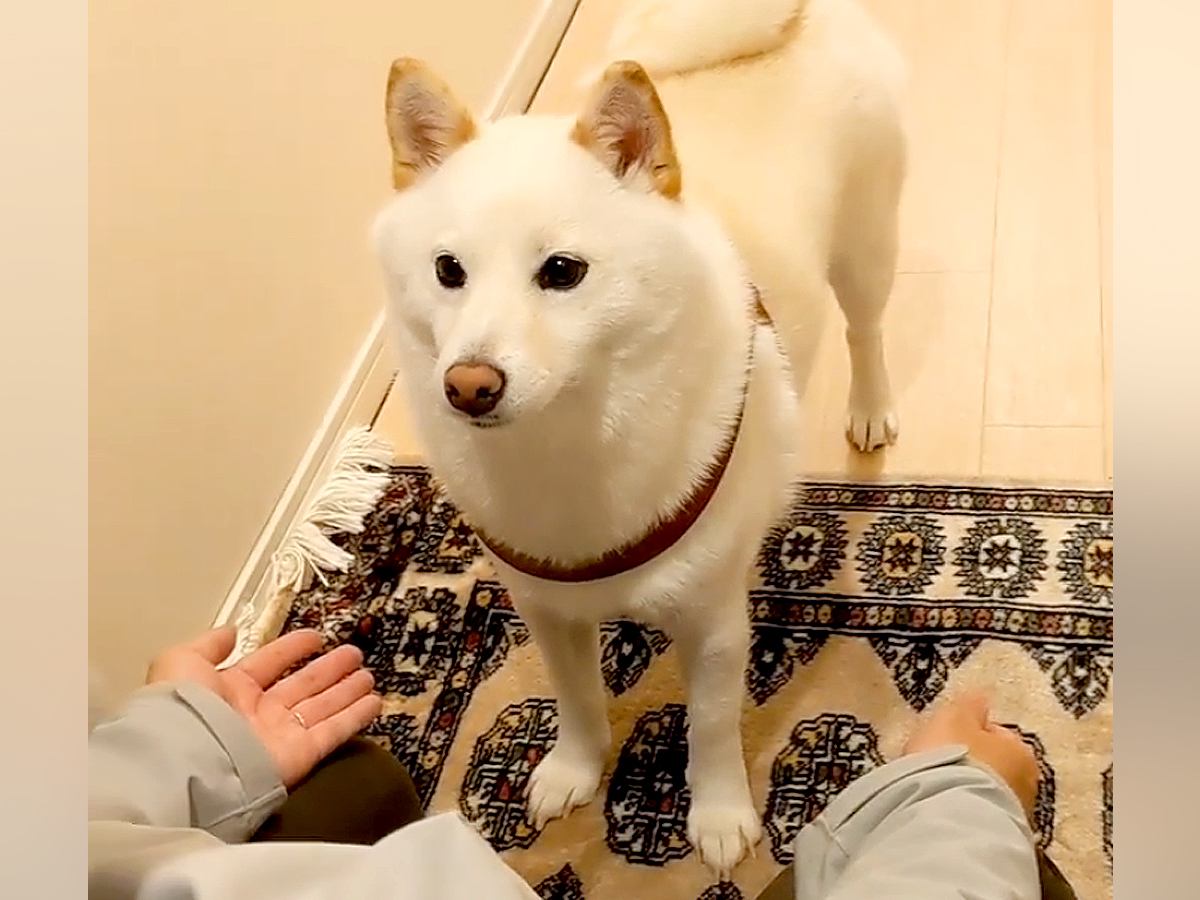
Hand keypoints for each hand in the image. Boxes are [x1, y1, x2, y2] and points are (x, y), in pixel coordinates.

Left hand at [147, 626, 381, 786]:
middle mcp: (259, 713)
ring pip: (322, 707)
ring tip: (368, 675)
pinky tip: (374, 702)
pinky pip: (333, 732)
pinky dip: (355, 717)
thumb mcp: (181, 663)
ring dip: (346, 691)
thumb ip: (207, 646)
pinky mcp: (302, 754)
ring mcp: (282, 735)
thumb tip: (230, 631)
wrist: (190, 761)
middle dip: (328, 669)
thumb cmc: (185, 709)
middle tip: (353, 654)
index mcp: (230, 691)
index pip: (268, 663)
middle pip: (302, 685)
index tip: (315, 636)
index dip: (291, 648)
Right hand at [904, 691, 1037, 818]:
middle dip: (971, 765)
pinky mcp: (996, 839)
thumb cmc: (954, 758)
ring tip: (935, 790)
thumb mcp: (955, 718)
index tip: (945, 738)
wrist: (950, 817)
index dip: (968, 733)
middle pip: (993, 766)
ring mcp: (1014, 815)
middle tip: (939, 764)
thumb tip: (982, 697)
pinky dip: (963, 812)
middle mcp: (1027, 783)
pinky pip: (976, 817)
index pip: (995, 734)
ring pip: (985, 793)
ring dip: (966, 790)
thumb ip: (970, 705)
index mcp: (1019, 749)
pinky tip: (941, 810)